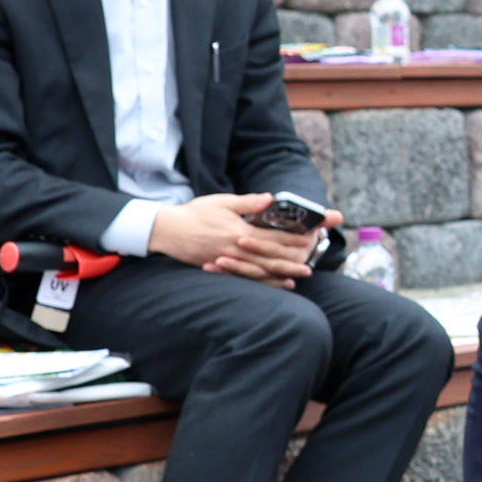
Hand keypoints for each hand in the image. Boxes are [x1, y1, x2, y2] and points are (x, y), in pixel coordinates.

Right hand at [150, 192, 331, 279]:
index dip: (294, 237)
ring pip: (263, 270)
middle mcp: (237, 249)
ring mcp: (230, 262)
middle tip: (314, 259)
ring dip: (284, 272)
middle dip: (295, 257)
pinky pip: (248, 279)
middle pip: (273, 256)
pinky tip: (280, 283)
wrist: (167, 231)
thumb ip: (248, 203)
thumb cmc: (196, 213)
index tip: (312, 237)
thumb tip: (271, 198)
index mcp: (240, 231)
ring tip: (303, 273)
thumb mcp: (222, 202)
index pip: (274, 236)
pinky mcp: (222, 269)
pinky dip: (266, 282)